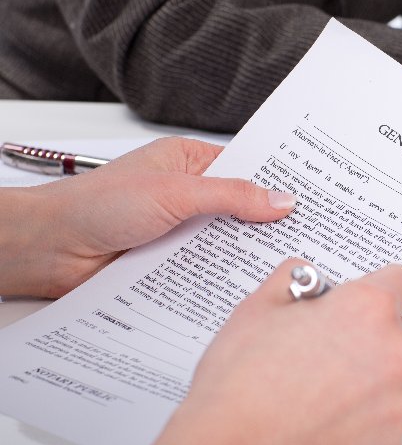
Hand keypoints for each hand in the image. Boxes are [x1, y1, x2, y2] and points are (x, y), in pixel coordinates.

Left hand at [0, 137, 294, 297]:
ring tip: (282, 259)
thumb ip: (231, 196)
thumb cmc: (95, 204)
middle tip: (306, 232)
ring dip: (242, 251)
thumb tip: (280, 200)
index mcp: (189, 162)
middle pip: (241, 207)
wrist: (49, 249)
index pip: (246, 168)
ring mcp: (181, 231)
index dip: (277, 180)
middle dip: (266, 221)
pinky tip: (243, 281)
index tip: (311, 194)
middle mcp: (188, 195)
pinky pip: (207, 268)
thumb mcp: (174, 192)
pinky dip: (221, 274)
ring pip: (226, 241)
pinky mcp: (172, 263)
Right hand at [150, 260, 401, 444]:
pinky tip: (332, 416)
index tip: (373, 295)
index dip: (384, 286)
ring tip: (332, 385)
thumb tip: (307, 279)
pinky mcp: (390, 443)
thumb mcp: (258, 307)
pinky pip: (392, 419)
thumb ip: (294, 279)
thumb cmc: (240, 386)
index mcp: (366, 309)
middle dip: (379, 332)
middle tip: (336, 345)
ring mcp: (396, 401)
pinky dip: (372, 416)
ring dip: (381, 375)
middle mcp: (393, 352)